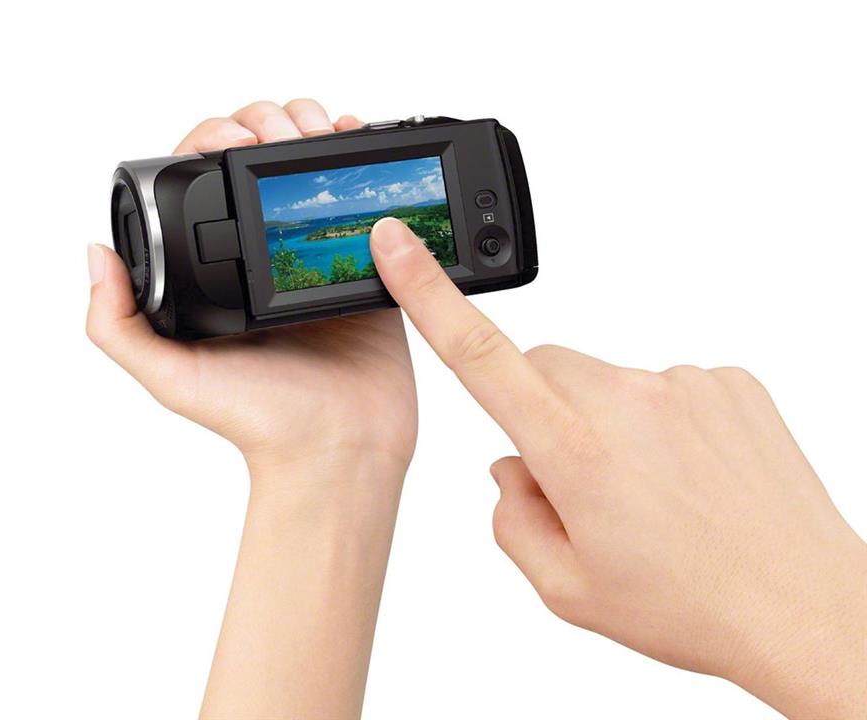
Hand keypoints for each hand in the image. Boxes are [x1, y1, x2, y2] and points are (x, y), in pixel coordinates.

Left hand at [89, 102, 414, 719]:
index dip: (215, 143)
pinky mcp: (367, 273)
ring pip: (310, 177)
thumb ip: (118, 325)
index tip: (235, 139)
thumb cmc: (260, 423)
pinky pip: (364, 207)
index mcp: (218, 279)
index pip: (204, 187)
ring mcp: (316, 264)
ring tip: (319, 129)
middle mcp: (264, 265)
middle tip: (284, 130)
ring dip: (313, 135)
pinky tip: (356, 145)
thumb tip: (93, 255)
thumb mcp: (171, 377)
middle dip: (269, 126)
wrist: (340, 451)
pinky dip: (360, 168)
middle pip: (260, 169)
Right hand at [369, 218, 866, 719]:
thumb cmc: (691, 607)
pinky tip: (690, 474)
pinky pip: (664, 384)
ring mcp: (683, 383)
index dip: (429, 294)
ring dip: (606, 420)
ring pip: (605, 379)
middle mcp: (627, 402)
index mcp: (575, 454)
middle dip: (542, 407)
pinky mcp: (728, 380)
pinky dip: (661, 420)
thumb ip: (512, 519)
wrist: (804, 607)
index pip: (481, 356)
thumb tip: (511, 466)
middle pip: (544, 365)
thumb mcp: (568, 588)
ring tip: (652, 489)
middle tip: (580, 478)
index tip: (398, 244)